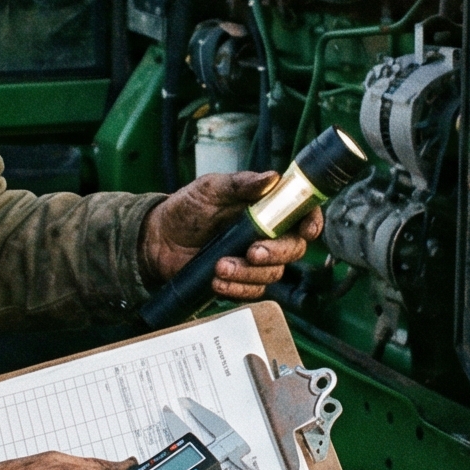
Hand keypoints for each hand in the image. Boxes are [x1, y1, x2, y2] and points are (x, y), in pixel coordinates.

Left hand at [140, 171, 324, 301]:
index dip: (311, 222)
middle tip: (252, 252)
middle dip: (276, 253)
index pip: (301, 215)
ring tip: (220, 265)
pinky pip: (253, 292)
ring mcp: (254, 260)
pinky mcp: (241, 280)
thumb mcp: (210, 188)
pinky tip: (217, 279)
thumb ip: (241, 183)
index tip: (306, 230)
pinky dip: (237, 288)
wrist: (158, 240)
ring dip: (249, 273)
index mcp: (265, 209)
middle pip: (293, 249)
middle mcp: (265, 234)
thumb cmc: (185, 209)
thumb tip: (272, 178)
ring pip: (273, 274)